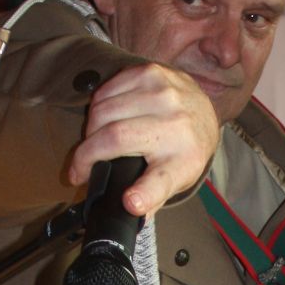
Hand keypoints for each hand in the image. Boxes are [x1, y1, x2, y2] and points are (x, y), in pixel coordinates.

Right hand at [67, 62, 219, 213]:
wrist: (203, 113)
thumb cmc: (182, 151)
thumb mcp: (174, 181)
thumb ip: (150, 199)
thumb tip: (129, 211)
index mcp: (182, 161)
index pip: (163, 181)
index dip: (143, 195)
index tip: (130, 204)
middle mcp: (175, 125)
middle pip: (114, 137)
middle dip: (87, 154)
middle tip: (80, 167)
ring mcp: (163, 95)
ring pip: (103, 110)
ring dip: (89, 129)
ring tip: (93, 141)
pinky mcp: (151, 73)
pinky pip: (106, 91)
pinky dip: (97, 107)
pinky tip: (103, 117)